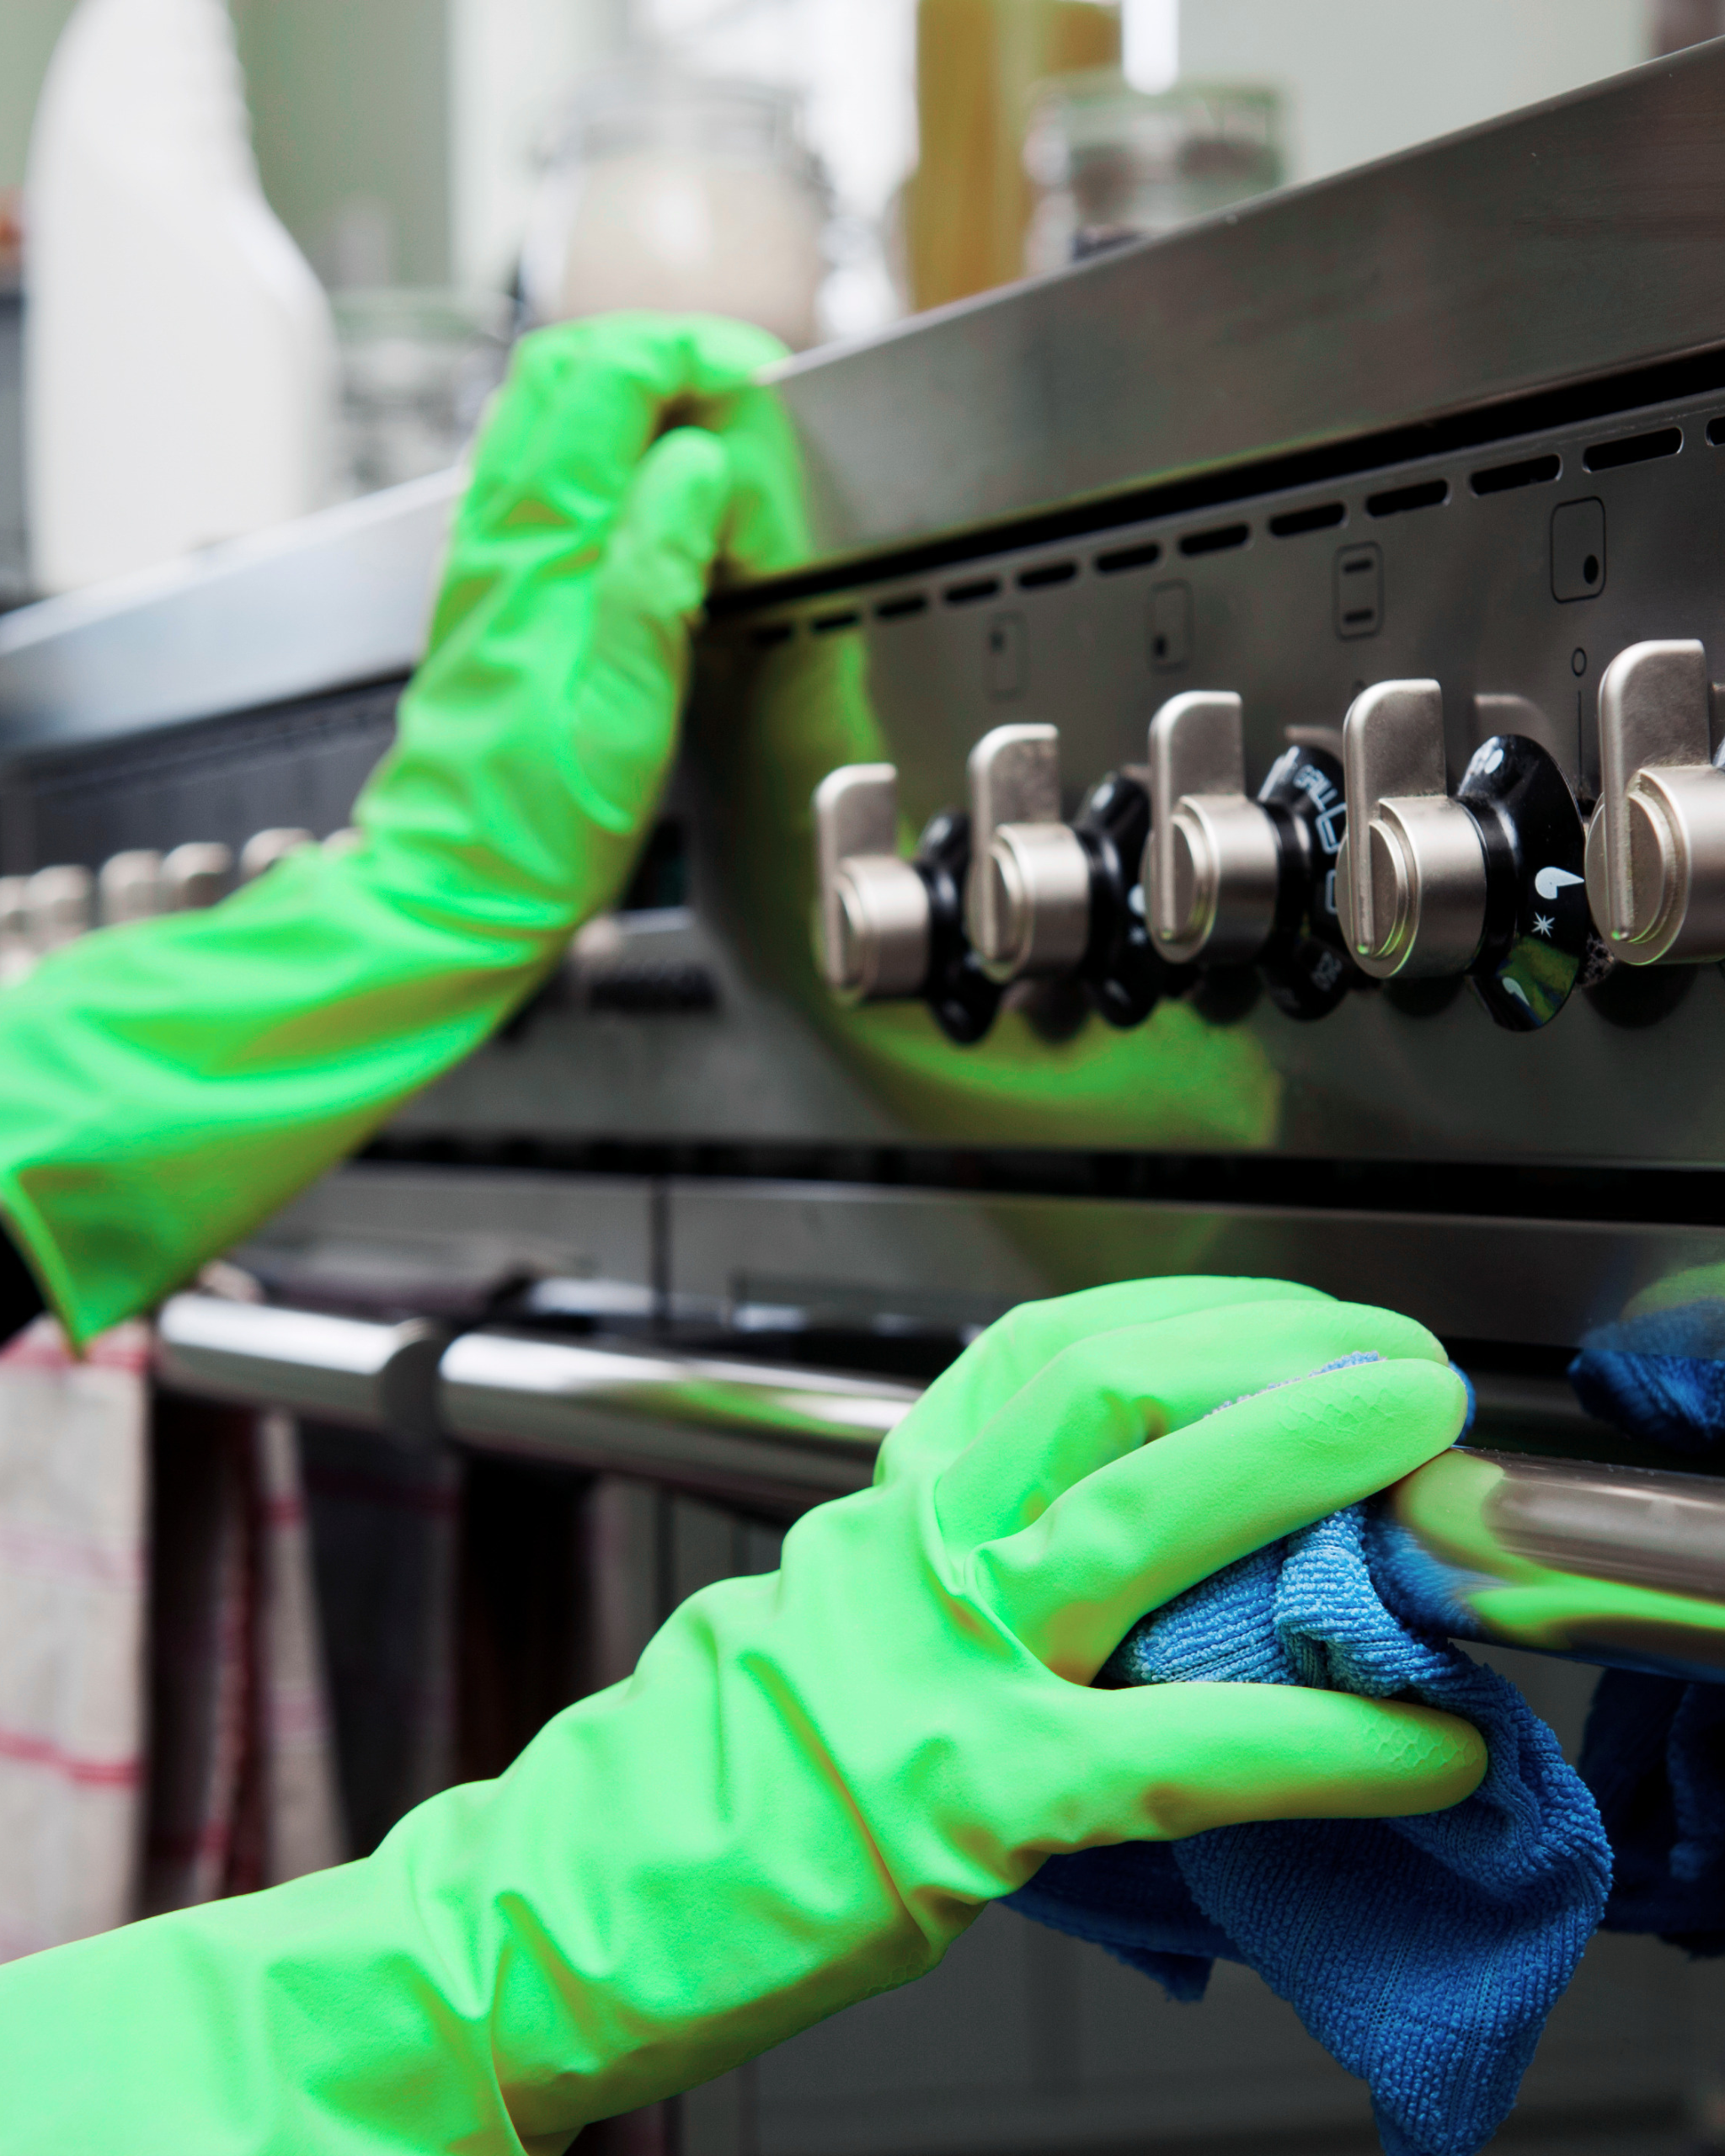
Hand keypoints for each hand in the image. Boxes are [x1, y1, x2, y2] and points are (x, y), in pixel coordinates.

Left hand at [0, 313, 798, 1341]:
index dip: (690, 355)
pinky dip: (604, 446)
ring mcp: (490, 558)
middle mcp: (502, 539)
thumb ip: (659, 576)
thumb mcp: (626, 712)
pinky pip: (541, 471)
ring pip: (546, 410)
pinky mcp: (494, 590)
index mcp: (540, 554)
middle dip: (664, 355)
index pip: (604, 379)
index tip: (756, 386)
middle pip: (567, 369)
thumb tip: (698, 467)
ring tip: (710, 436)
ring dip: (633, 393)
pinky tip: (651, 495)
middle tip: (742, 398)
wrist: (453, 889)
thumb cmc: (534, 829)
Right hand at [0, 1277, 1484, 2153]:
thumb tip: (1116, 1604)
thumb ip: (942, 1593)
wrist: (539, 1915)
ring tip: (1427, 1454)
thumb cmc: (679, 1796)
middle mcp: (900, 1553)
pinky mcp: (957, 1796)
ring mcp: (927, 1662)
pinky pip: (1175, 1747)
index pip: (1039, 1356)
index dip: (1189, 1316)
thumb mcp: (811, 1642)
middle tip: (1398, 1359)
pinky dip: (1320, 1738)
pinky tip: (1423, 1740)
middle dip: (1275, 1350)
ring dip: (1303, 1463)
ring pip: (1138, 1515)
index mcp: (874, 1517)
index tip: (1290, 1320)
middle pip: (1102, 1384)